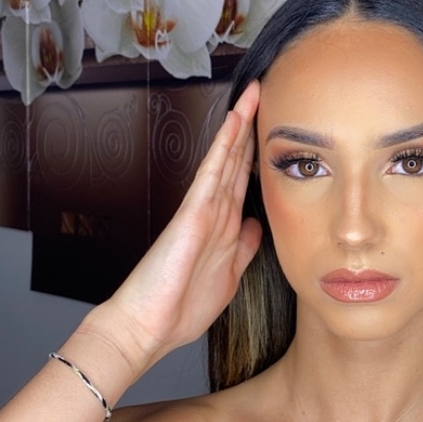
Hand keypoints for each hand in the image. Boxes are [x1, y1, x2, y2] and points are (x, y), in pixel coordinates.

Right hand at [83, 81, 262, 373]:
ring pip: (227, 158)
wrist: (147, 327)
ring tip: (255, 94)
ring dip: (241, 126)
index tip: (275, 132)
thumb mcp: (229, 276)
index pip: (245, 182)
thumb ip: (244, 249)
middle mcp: (215, 213)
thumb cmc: (180, 307)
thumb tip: (257, 226)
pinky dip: (224, 146)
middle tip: (266, 94)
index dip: (259, 155)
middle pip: (238, 162)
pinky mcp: (193, 214)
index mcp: (225, 228)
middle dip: (252, 129)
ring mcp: (203, 210)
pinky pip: (213, 172)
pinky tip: (235, 122)